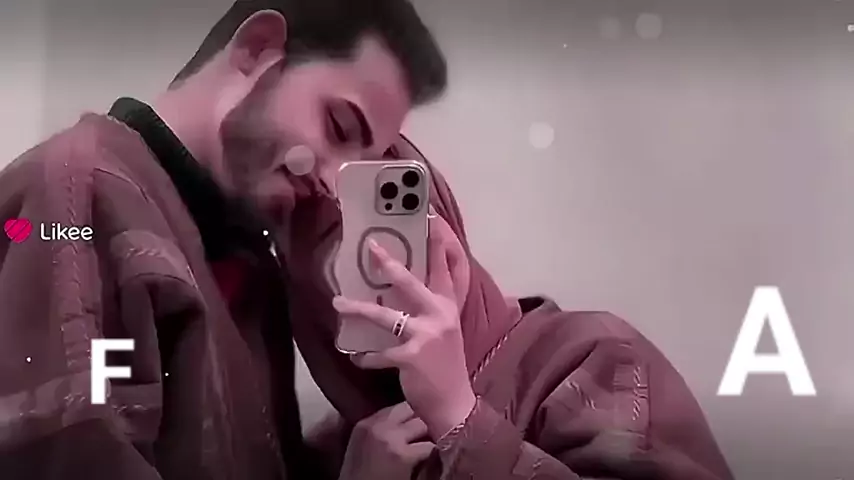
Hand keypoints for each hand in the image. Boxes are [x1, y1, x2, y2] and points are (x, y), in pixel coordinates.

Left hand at [332, 218, 475, 439]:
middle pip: (411, 283)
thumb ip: (430, 307)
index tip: (429, 217)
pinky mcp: (411, 358)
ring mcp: (426, 336)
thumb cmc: (445, 364)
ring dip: (359, 309)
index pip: (448, 268)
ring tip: (338, 302)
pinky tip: (356, 358)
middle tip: (370, 246)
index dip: (440, 243)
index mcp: (448, 306)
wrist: (454, 403)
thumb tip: (398, 285)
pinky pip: (379, 353)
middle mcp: (440, 316)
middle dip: (389, 264)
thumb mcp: (445, 329)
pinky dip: (366, 357)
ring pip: (386, 316)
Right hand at [339, 402, 434, 479]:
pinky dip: (434, 455)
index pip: (397, 407)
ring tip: (432, 448)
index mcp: (365, 425)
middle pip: (411, 409)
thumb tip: (407, 424)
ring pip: (423, 424)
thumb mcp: (362, 448)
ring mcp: (390, 439)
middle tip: (430, 435)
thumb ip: (381, 431)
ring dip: (430, 436)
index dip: (412, 415)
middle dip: (422, 421)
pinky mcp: (402, 456)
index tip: (419, 426)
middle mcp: (376, 426)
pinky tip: (430, 463)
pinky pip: (429, 447)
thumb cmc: (361, 478)